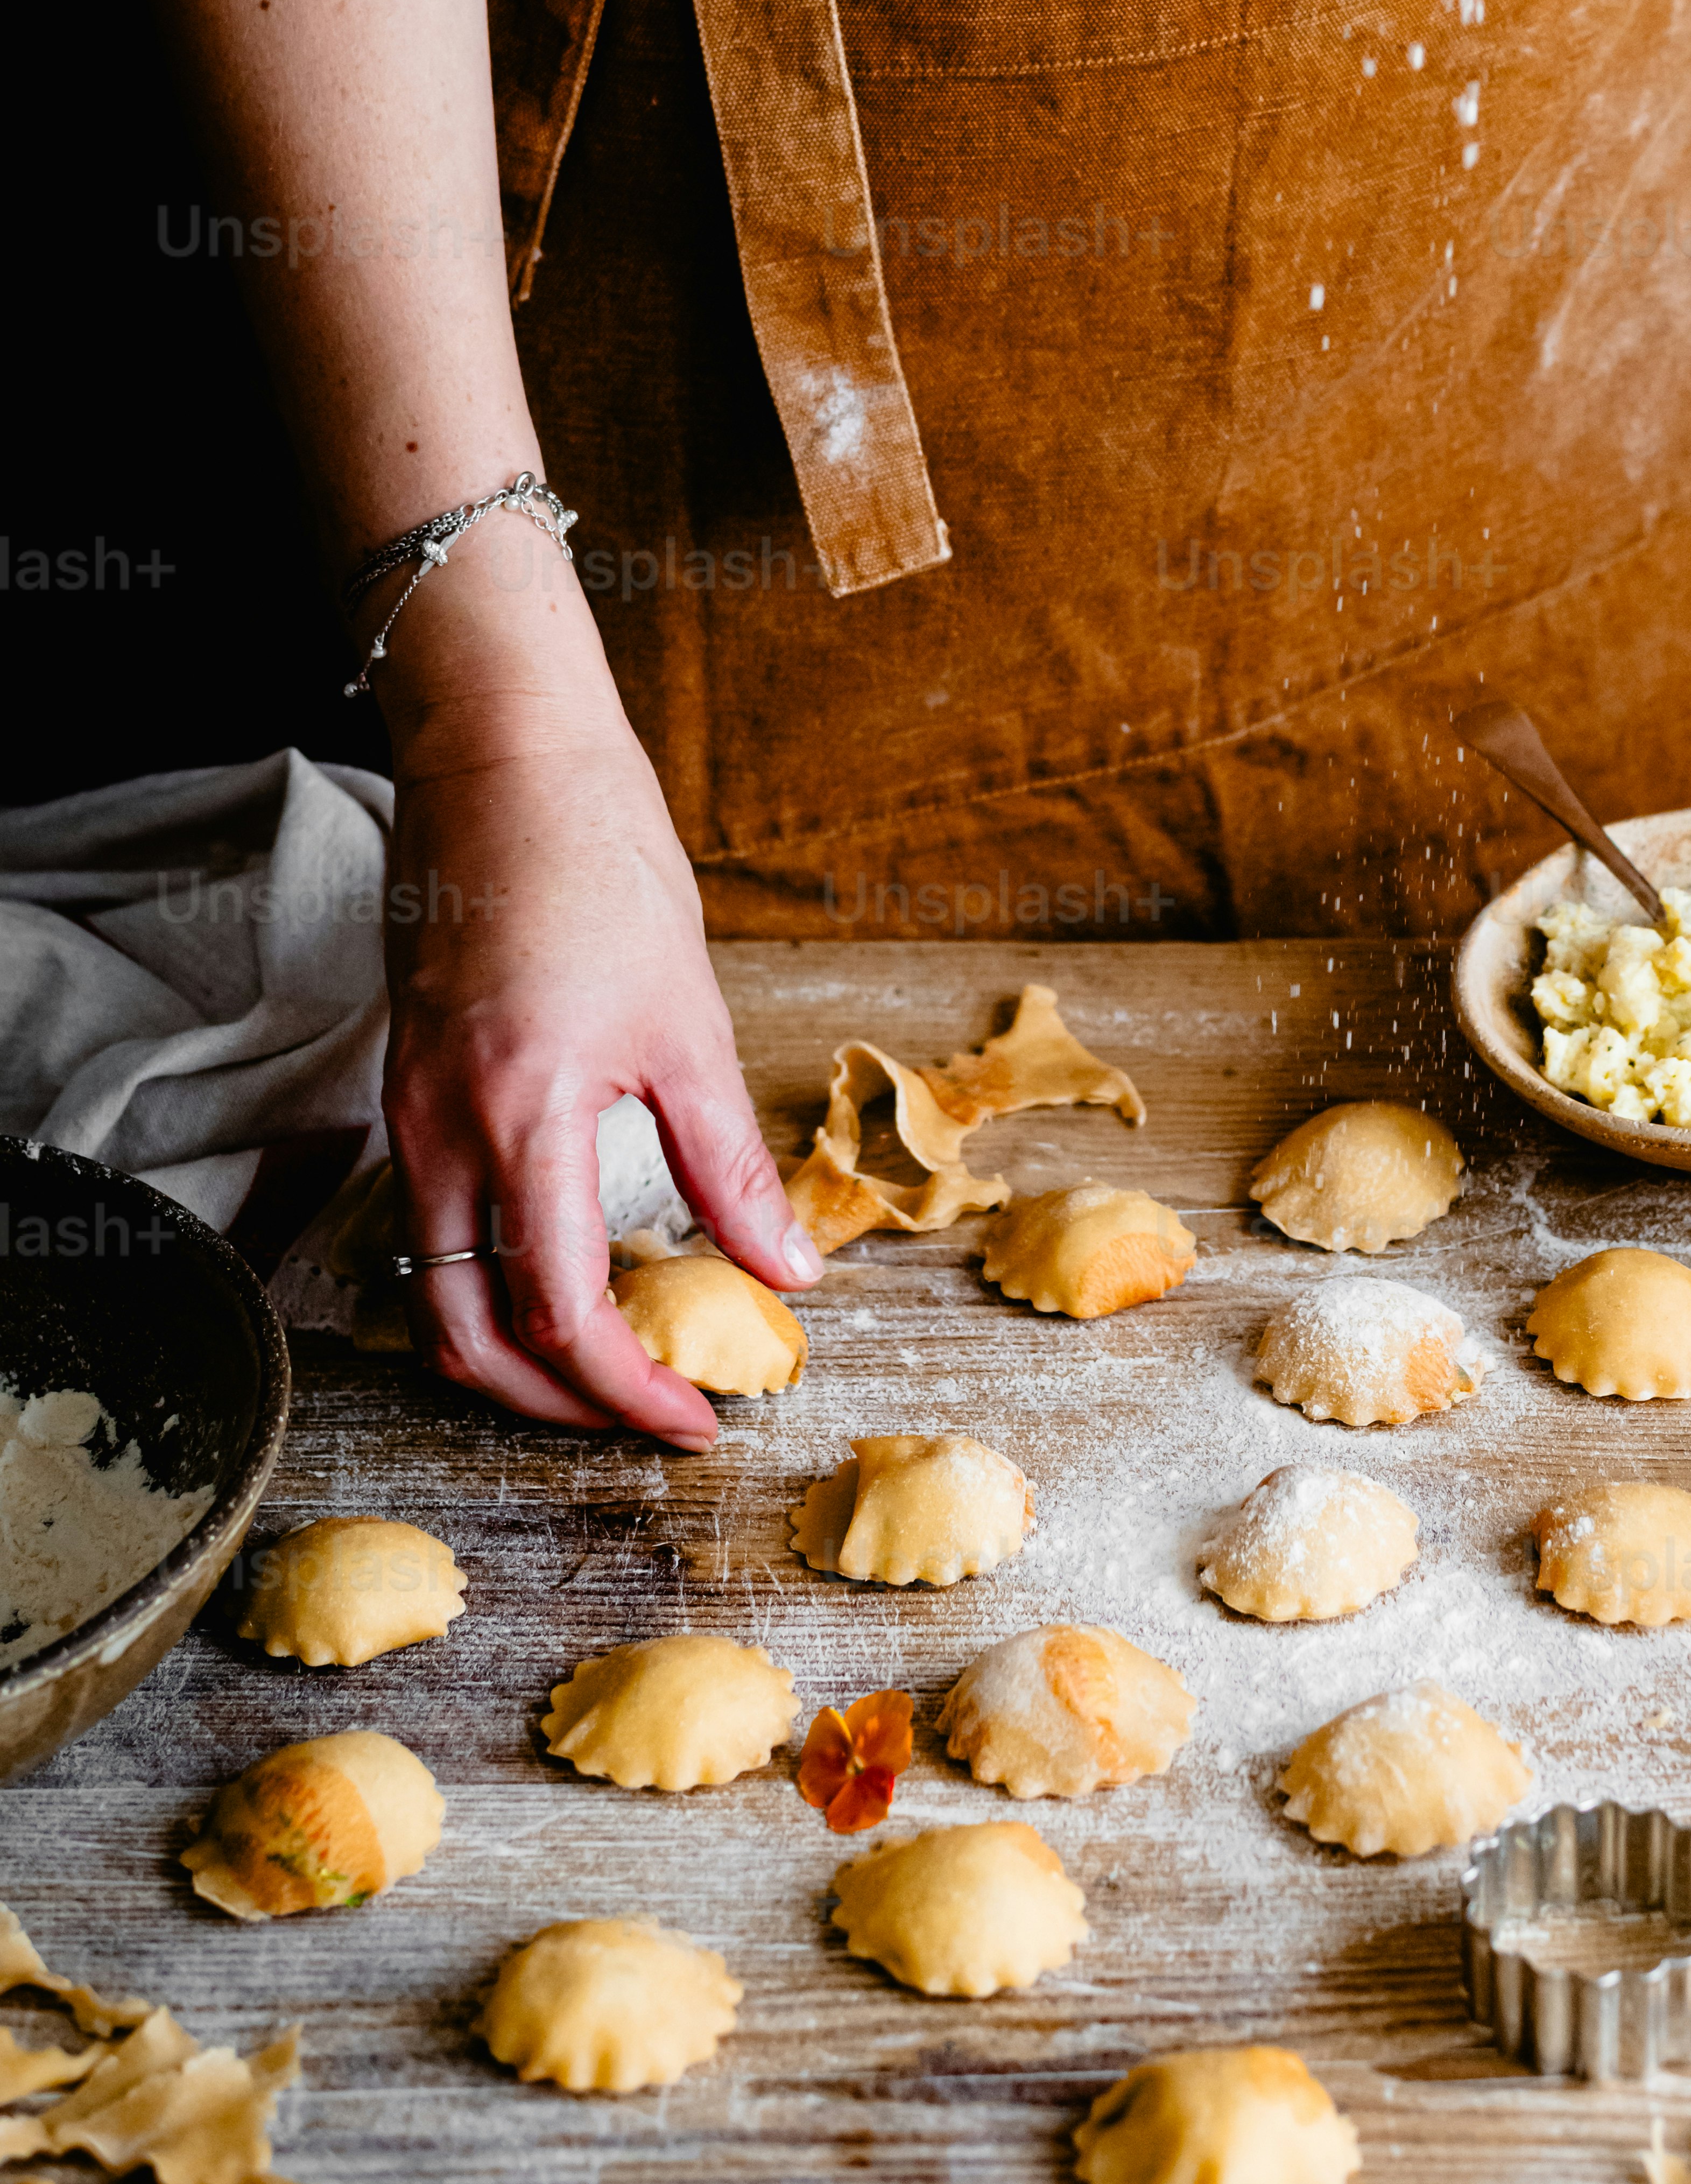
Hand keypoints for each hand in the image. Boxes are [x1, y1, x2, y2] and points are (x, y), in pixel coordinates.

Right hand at [375, 594, 817, 1437]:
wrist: (505, 761)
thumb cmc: (600, 867)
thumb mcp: (686, 1022)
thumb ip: (728, 1163)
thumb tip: (789, 1274)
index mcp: (522, 1118)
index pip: (561, 1315)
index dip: (626, 1392)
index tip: (693, 1421)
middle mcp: (442, 1131)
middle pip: (468, 1337)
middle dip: (554, 1404)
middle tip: (646, 1416)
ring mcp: (411, 1111)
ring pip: (432, 1290)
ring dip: (510, 1353)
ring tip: (608, 1363)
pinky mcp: (408, 1085)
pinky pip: (430, 1224)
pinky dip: (487, 1280)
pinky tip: (565, 1270)